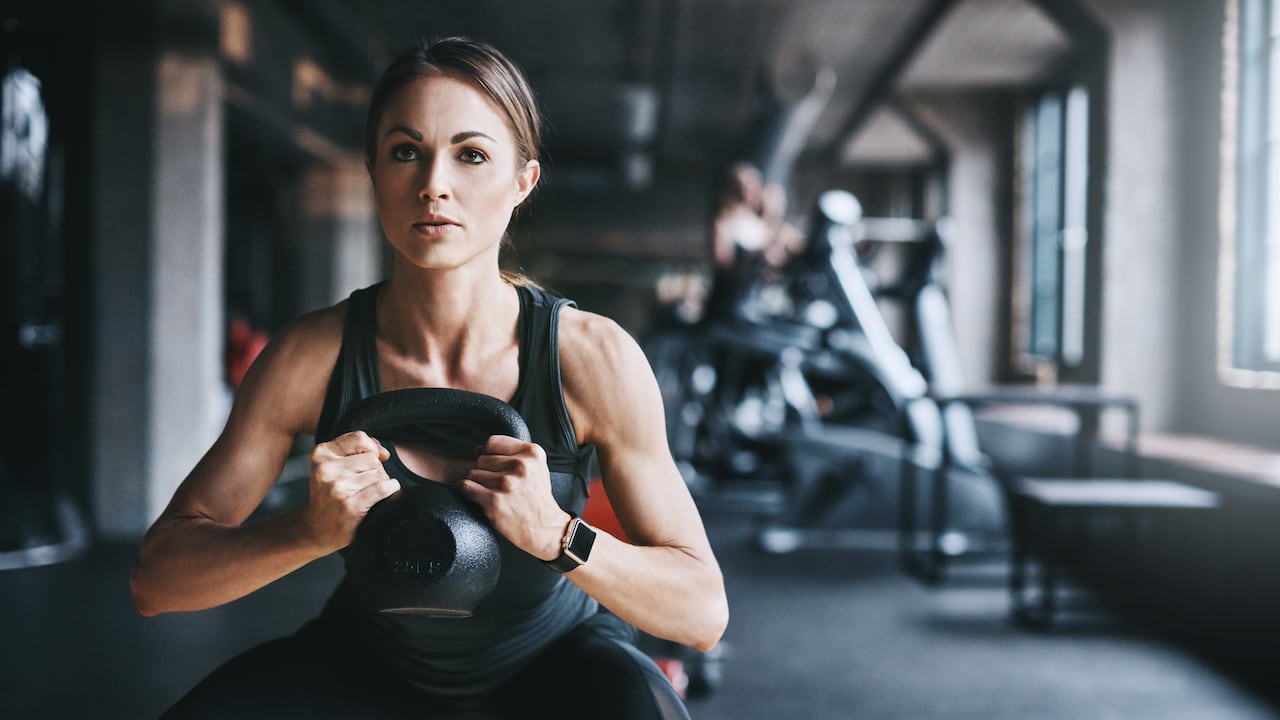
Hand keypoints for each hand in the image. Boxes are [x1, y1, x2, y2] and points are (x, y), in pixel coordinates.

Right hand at [304, 431, 400, 552]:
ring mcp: (337, 487)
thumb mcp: (332, 466)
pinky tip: (383, 496)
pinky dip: (390, 490)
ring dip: (380, 482)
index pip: (359, 438)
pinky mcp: (350, 505)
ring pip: (379, 474)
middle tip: (362, 484)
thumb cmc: (329, 495)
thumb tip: (384, 453)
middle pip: (372, 458)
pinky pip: (382, 488)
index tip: (372, 460)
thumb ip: (357, 449)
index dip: (371, 448)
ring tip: (365, 493)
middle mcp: (326, 469)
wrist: (317, 529)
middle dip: (374, 470)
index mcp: (321, 454)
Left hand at [458, 435, 568, 561]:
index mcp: (531, 453)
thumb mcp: (536, 467)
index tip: (491, 464)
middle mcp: (521, 466)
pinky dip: (466, 489)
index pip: (492, 442)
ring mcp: (507, 483)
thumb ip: (512, 453)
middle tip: (496, 483)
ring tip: (492, 491)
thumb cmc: (537, 498)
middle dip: (484, 470)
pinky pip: (467, 486)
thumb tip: (477, 449)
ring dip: (477, 482)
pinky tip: (475, 493)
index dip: (487, 453)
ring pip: (473, 472)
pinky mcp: (495, 501)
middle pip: (481, 458)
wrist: (545, 528)